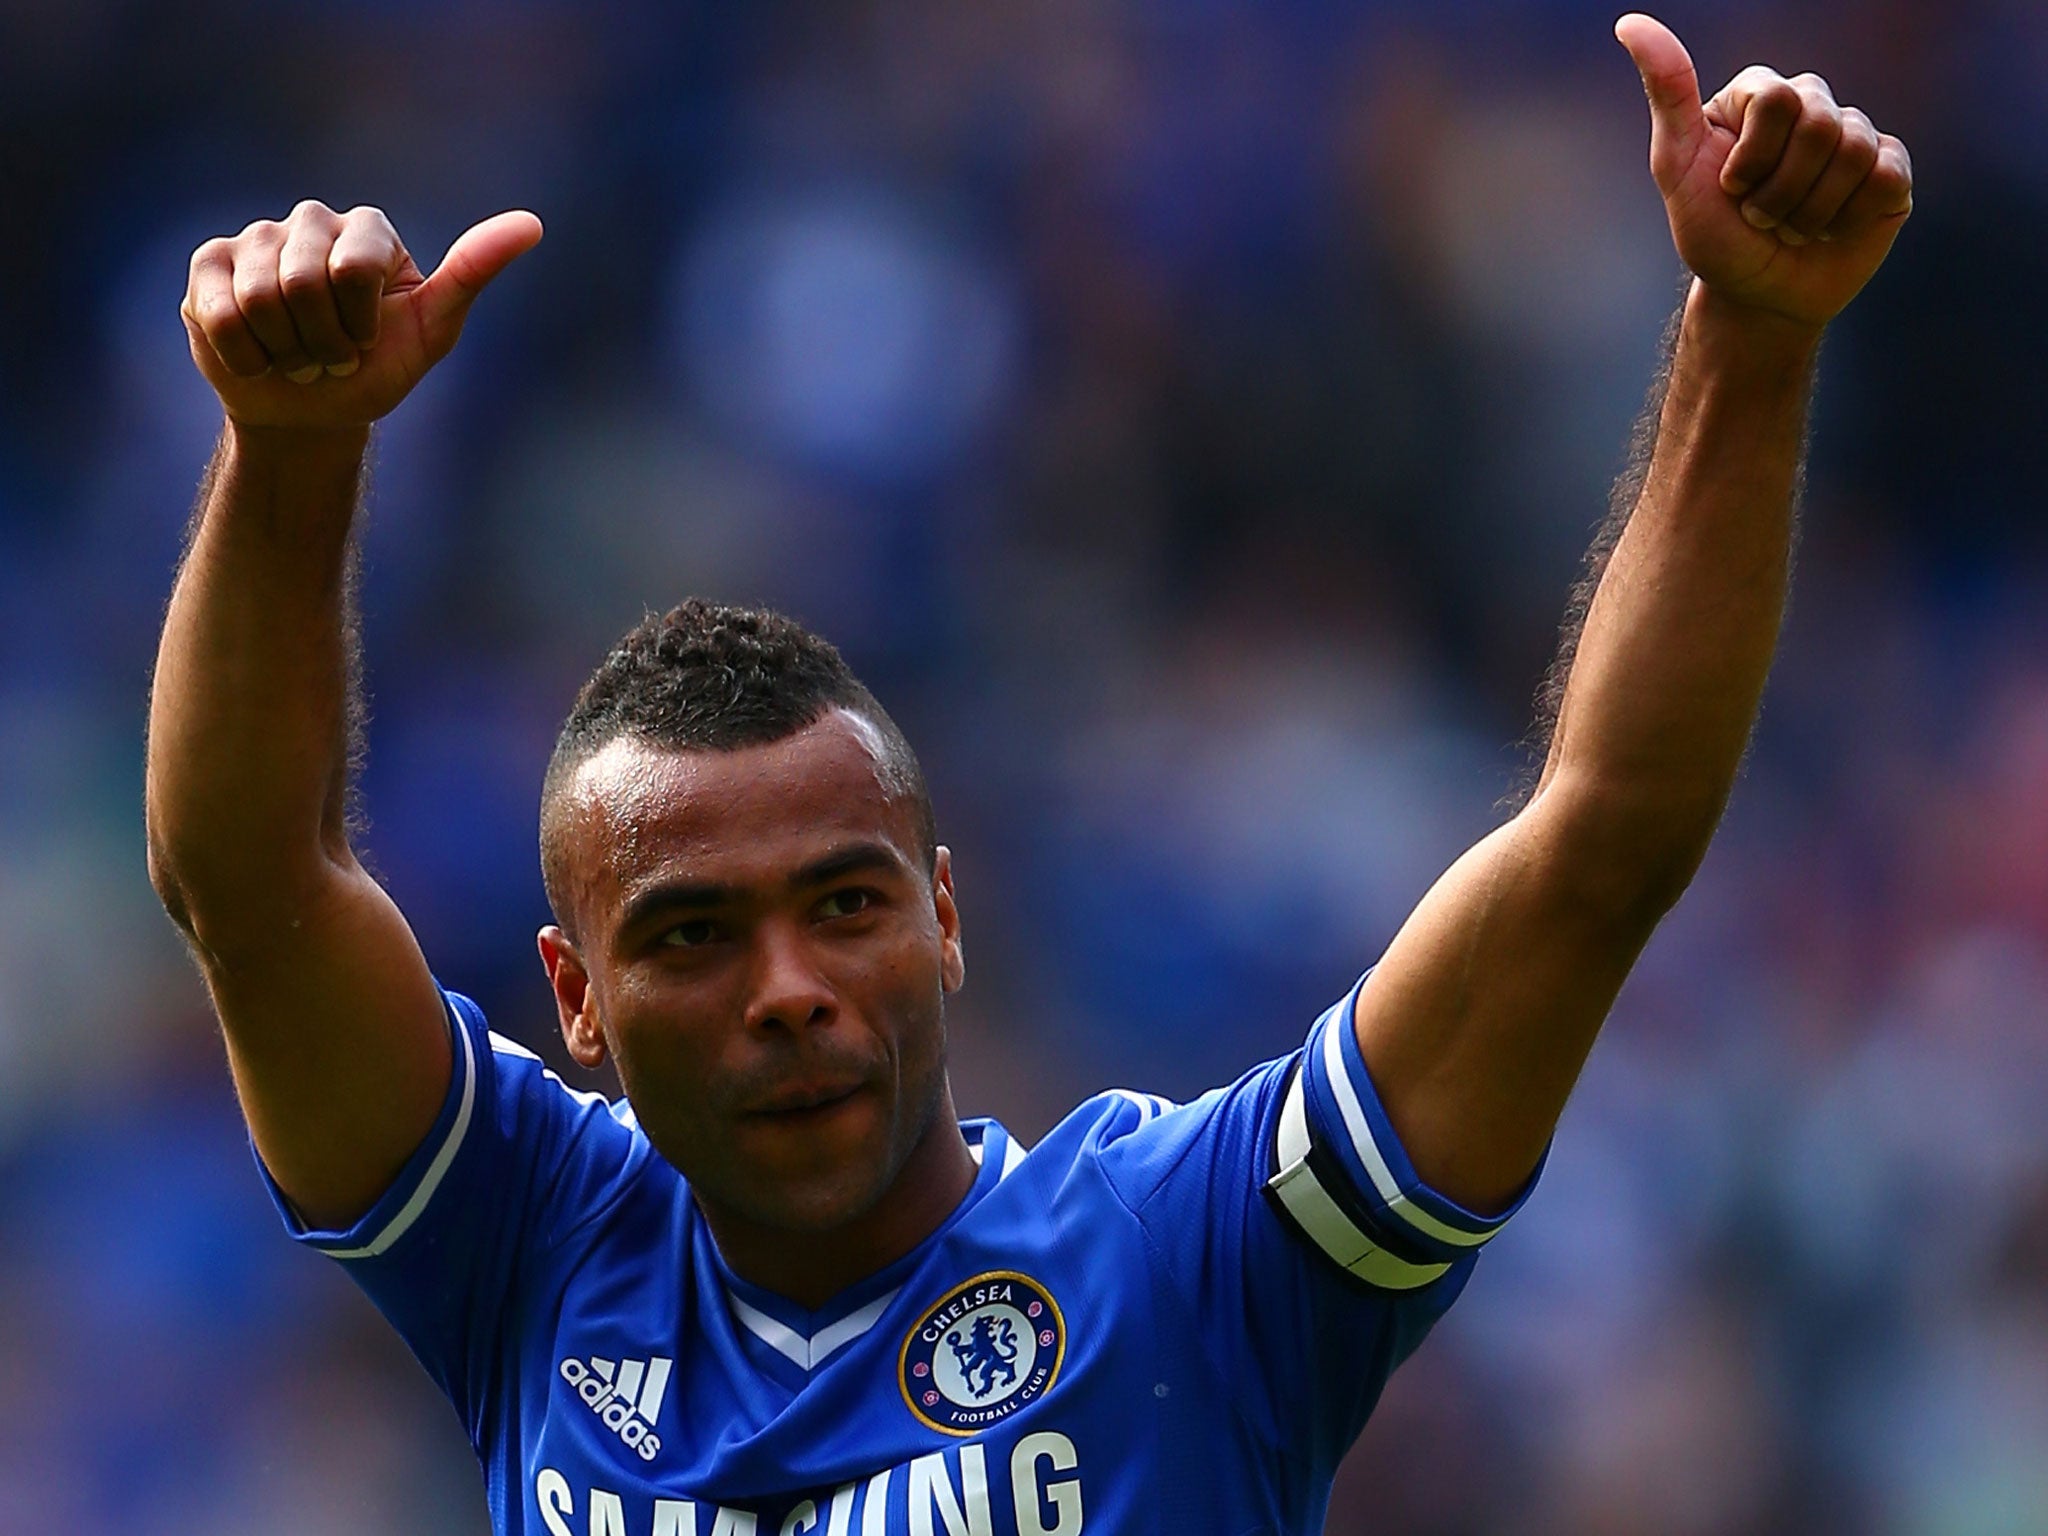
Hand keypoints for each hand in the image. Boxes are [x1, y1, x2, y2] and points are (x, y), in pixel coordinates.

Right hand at [182, 201, 542, 431]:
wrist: (314, 413)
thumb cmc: (378, 370)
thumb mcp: (431, 331)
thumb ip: (473, 273)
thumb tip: (532, 223)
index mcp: (369, 230)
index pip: (353, 268)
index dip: (357, 325)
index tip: (366, 343)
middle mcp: (311, 221)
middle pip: (301, 283)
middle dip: (321, 343)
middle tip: (330, 358)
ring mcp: (255, 238)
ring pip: (259, 298)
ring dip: (285, 351)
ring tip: (297, 356)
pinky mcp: (210, 264)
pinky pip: (218, 312)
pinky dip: (244, 354)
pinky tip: (258, 355)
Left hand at [1616, 14, 1912, 329]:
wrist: (1756, 296)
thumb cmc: (1714, 234)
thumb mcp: (1676, 167)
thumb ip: (1666, 92)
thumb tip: (1630, 23)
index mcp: (1759, 94)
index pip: (1775, 100)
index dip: (1751, 159)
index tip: (1730, 188)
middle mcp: (1811, 104)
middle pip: (1818, 125)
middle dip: (1779, 191)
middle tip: (1760, 217)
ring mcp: (1855, 134)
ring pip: (1853, 153)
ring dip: (1810, 211)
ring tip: (1792, 227)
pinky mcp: (1889, 170)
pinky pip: (1884, 177)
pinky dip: (1847, 217)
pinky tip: (1832, 228)